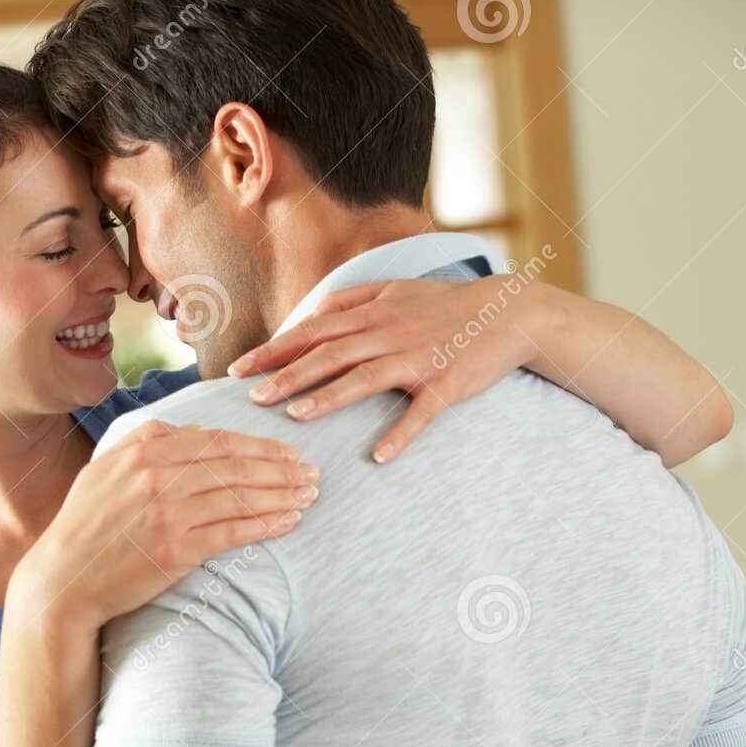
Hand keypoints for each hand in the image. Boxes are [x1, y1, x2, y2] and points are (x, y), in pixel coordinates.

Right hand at [19, 421, 319, 628]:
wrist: (64, 579)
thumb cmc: (86, 527)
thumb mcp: (107, 471)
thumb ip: (146, 447)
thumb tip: (191, 435)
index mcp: (143, 447)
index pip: (216, 440)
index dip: (258, 445)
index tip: (286, 452)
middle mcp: (158, 473)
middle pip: (236, 464)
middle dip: (281, 468)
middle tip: (312, 472)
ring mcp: (169, 510)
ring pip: (241, 494)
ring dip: (282, 494)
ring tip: (310, 495)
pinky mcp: (178, 548)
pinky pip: (234, 530)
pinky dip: (267, 524)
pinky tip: (289, 521)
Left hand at [228, 275, 539, 462]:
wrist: (507, 313)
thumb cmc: (446, 306)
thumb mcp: (395, 290)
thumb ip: (351, 299)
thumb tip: (311, 313)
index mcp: (373, 312)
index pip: (312, 331)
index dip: (273, 350)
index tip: (238, 370)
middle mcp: (389, 332)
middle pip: (330, 353)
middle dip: (288, 374)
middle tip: (252, 397)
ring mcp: (418, 359)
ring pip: (366, 377)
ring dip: (330, 396)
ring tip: (296, 417)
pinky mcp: (447, 384)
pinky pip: (421, 412)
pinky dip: (401, 434)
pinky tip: (379, 456)